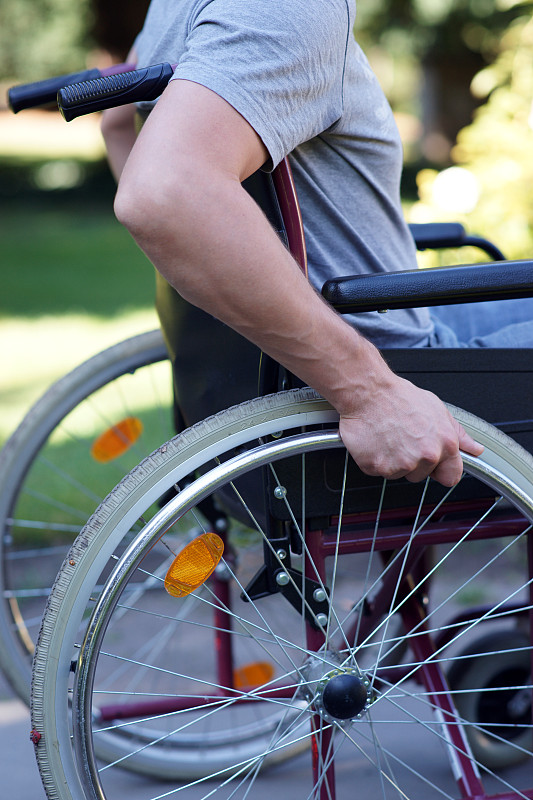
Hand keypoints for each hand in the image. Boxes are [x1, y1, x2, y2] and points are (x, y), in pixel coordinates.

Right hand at [338, 373, 483, 486]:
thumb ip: (458, 434)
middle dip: (412, 462)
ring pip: (398, 474)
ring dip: (392, 461)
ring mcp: (401, 464)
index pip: (451, 477)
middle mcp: (425, 456)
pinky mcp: (378, 467)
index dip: (440, 470)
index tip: (432, 463)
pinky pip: (377, 471)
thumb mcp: (437, 410)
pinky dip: (374, 459)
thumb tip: (475, 449)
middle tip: (402, 438)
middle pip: (420, 475)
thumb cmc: (399, 397)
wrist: (368, 392)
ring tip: (388, 437)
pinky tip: (376, 441)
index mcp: (445, 444)